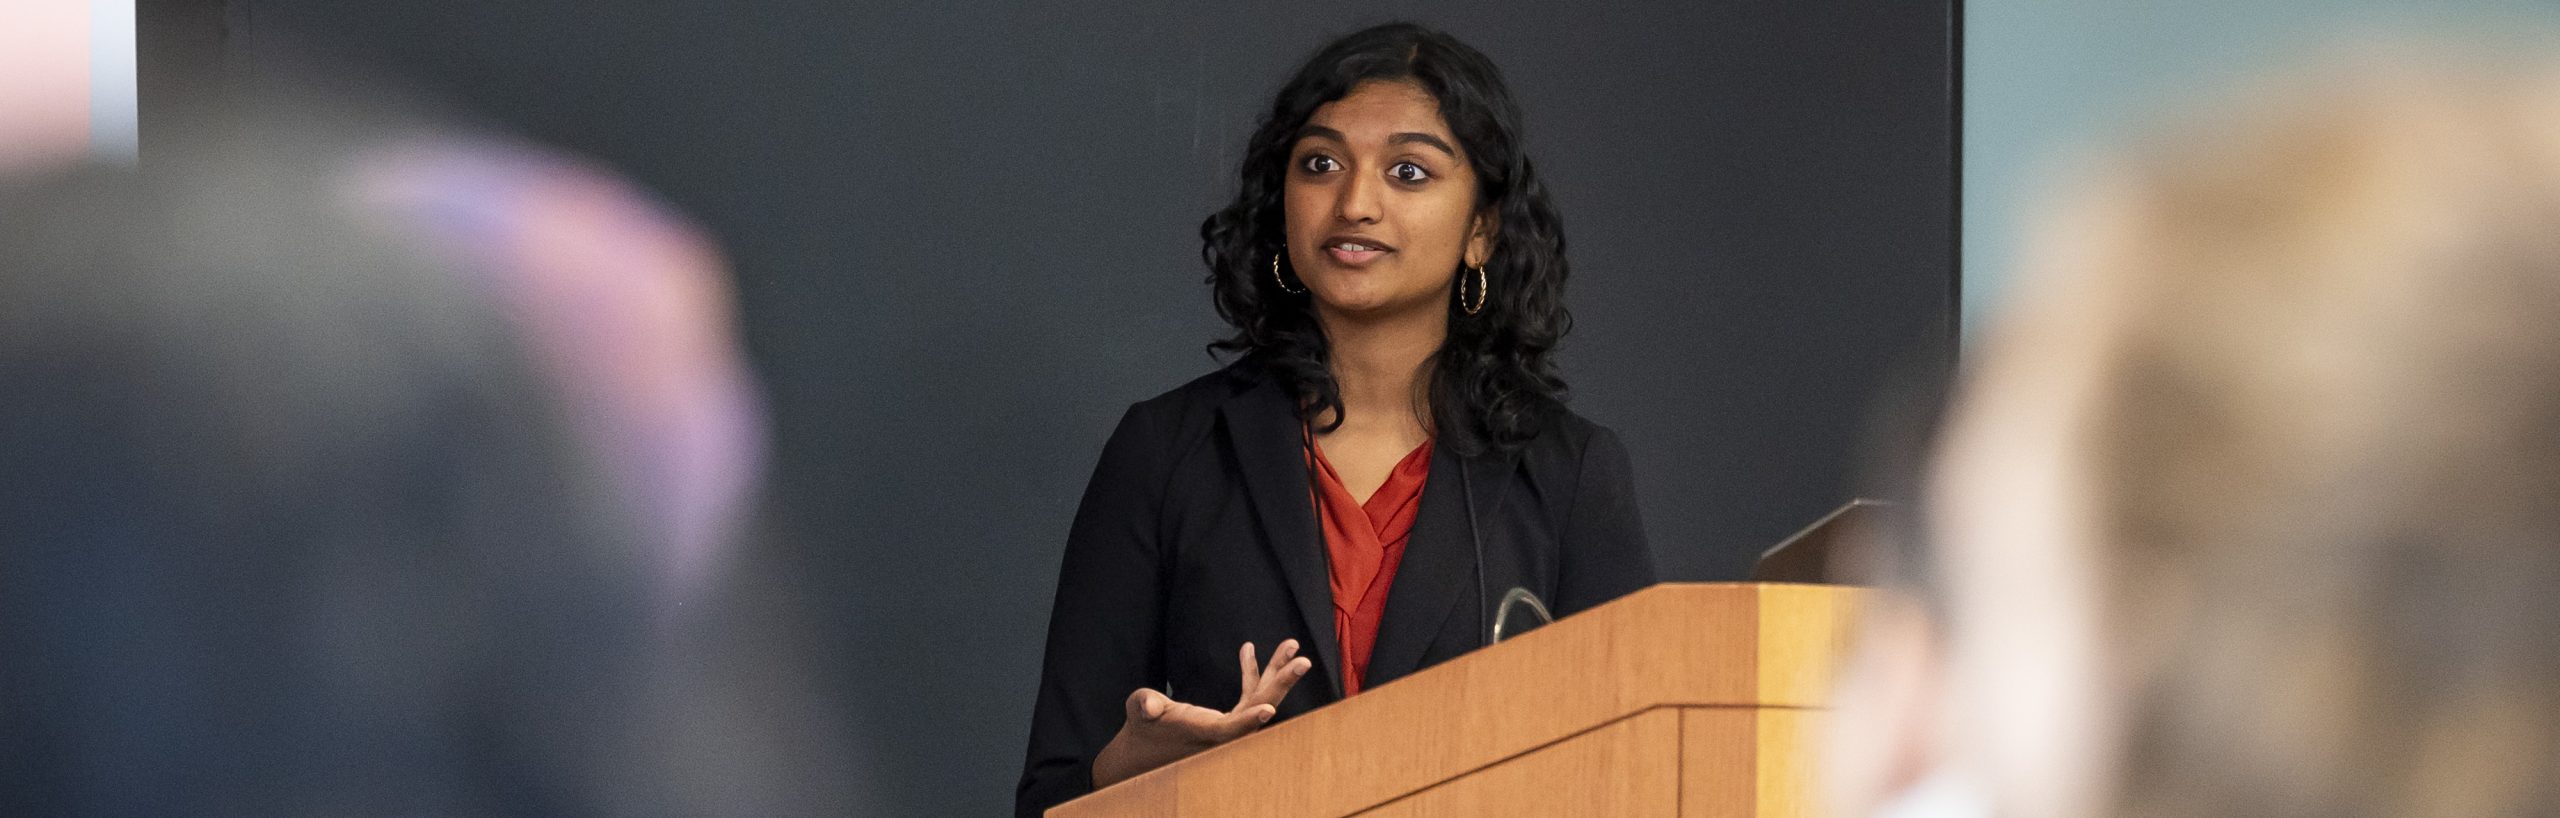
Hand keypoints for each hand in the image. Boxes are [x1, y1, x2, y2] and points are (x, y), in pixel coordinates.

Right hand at [1089, 639, 1313, 788]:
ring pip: (1260, 698)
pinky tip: (1249, 648)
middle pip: (1259, 707)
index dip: (1248, 719)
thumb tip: (1148, 706)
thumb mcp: (1139, 711)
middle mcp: (1224, 733)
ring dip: (1274, 671)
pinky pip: (1248, 695)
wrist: (1147, 749)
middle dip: (1281, 683)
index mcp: (1203, 733)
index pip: (1230, 729)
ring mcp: (1230, 726)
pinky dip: (1251, 673)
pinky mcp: (1228, 719)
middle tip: (1302, 661)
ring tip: (1291, 645)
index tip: (1268, 709)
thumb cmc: (1143, 726)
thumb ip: (1144, 706)